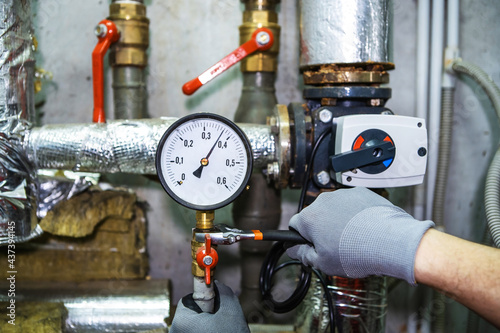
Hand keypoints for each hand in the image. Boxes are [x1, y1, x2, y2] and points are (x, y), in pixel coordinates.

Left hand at [170, 281, 248, 332]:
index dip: (203, 301)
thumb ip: (223, 292)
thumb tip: (217, 285)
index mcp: (182, 322)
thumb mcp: (231, 311)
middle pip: (188, 316)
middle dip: (203, 317)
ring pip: (191, 328)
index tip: (214, 308)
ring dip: (203, 329)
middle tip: (218, 324)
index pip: (187, 301)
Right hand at [286, 187, 433, 284]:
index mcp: (309, 218)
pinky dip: (355, 213)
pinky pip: (352, 203)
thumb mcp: (323, 263)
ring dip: (339, 220)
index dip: (302, 238)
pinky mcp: (360, 192)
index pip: (295, 225)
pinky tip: (364, 228)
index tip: (312, 246)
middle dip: (322, 229)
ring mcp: (343, 195)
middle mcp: (323, 202)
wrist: (389, 242)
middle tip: (335, 246)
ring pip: (334, 209)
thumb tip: (294, 250)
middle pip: (316, 216)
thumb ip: (303, 254)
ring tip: (353, 238)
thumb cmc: (356, 253)